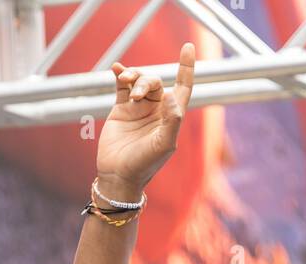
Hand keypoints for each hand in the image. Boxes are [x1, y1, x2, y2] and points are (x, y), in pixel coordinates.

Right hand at [96, 43, 194, 200]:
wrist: (118, 175)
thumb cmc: (144, 164)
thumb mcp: (163, 145)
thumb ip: (172, 121)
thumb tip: (173, 96)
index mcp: (171, 118)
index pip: (182, 88)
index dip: (186, 68)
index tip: (188, 46)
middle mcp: (156, 111)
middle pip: (156, 82)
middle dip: (147, 81)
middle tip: (136, 95)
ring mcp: (138, 108)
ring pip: (139, 80)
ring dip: (133, 77)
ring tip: (125, 84)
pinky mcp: (121, 109)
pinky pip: (121, 85)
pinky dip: (120, 75)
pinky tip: (117, 70)